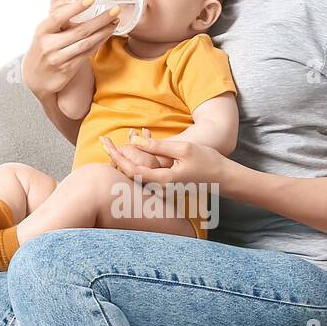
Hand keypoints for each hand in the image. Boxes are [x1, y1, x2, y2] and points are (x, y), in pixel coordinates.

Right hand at [21, 0, 120, 99]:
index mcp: (42, 30)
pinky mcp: (67, 70)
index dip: (76, 8)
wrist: (35, 78)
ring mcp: (58, 58)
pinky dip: (98, 44)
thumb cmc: (42, 49)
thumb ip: (55, 15)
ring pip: (86, 43)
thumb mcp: (43, 32)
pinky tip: (106, 35)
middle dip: (100, 19)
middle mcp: (49, 44)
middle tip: (115, 10)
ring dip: (103, 32)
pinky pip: (87, 54)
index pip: (59, 16)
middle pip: (80, 30)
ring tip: (115, 22)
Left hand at [101, 133, 228, 189]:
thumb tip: (136, 142)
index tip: (105, 144)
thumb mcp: (184, 149)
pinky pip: (147, 170)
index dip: (116, 156)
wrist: (223, 177)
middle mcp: (160, 186)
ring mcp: (163, 186)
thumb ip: (160, 147)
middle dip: (115, 156)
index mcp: (163, 180)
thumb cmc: (207, 161)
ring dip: (127, 156)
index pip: (131, 170)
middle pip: (130, 173)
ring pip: (137, 172)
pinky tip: (140, 143)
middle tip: (103, 140)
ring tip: (118, 139)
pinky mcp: (166, 182)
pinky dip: (139, 157)